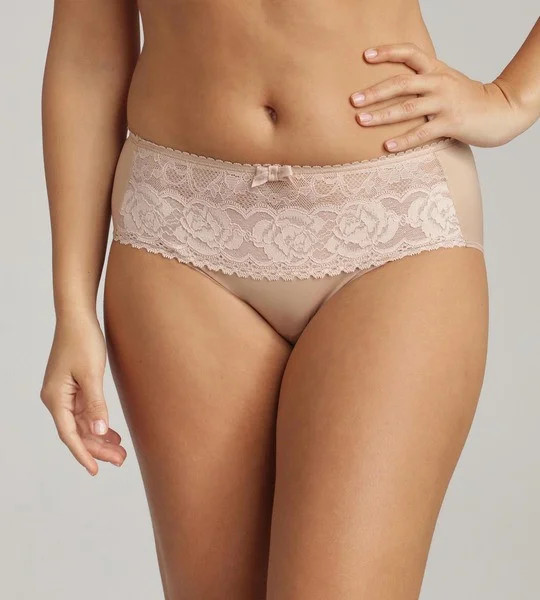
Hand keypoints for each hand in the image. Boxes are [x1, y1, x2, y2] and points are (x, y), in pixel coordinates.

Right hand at [40, 314, 125, 474]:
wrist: (78, 317)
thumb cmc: (82, 341)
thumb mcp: (92, 374)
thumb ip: (95, 405)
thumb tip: (98, 432)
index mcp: (56, 398)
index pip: (69, 434)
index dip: (83, 454)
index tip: (95, 471)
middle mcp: (57, 398)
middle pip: (77, 432)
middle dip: (97, 448)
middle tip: (121, 460)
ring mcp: (65, 393)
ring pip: (82, 423)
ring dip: (100, 437)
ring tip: (120, 451)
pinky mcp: (74, 386)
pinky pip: (85, 412)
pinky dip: (98, 423)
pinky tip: (112, 433)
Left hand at [350, 43, 530, 151]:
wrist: (501, 110)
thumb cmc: (467, 99)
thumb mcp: (445, 82)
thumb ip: (422, 81)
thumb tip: (392, 87)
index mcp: (436, 70)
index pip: (410, 53)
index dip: (388, 52)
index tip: (365, 55)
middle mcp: (439, 83)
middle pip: (402, 83)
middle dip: (375, 92)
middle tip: (353, 100)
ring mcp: (445, 103)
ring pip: (408, 107)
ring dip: (382, 115)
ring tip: (361, 121)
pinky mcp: (451, 123)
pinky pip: (422, 132)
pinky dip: (403, 140)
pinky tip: (386, 146)